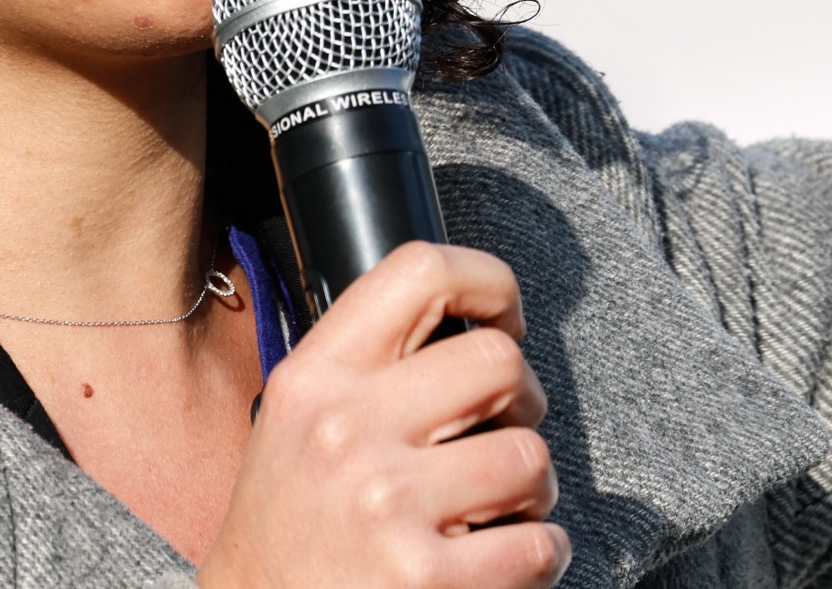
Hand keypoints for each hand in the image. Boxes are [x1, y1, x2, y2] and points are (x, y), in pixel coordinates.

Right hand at [200, 243, 567, 588]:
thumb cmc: (289, 525)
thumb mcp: (297, 422)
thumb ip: (367, 369)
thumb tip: (473, 327)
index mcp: (315, 378)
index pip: (420, 273)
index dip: (489, 284)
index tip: (506, 319)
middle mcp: (345, 431)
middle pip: (500, 361)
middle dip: (524, 401)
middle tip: (505, 430)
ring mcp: (385, 506)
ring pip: (530, 457)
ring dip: (533, 489)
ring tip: (499, 509)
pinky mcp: (424, 579)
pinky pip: (538, 545)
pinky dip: (542, 554)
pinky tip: (508, 560)